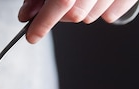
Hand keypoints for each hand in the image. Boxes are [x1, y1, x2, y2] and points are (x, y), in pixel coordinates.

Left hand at [18, 0, 138, 42]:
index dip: (43, 23)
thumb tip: (27, 14)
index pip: (62, 2)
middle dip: (61, 16)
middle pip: (76, 14)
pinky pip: (111, 15)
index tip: (32, 35)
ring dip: (81, 11)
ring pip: (92, 17)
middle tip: (55, 7)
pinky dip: (101, 10)